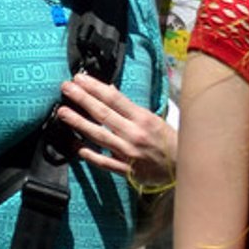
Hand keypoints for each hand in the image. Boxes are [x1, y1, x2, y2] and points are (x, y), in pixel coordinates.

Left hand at [58, 73, 176, 188]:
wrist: (185, 168)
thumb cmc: (170, 141)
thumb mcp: (155, 119)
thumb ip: (131, 108)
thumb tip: (110, 91)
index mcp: (143, 118)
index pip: (114, 98)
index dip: (94, 87)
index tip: (79, 78)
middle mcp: (134, 134)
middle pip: (103, 113)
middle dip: (82, 99)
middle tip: (65, 88)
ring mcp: (129, 153)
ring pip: (99, 136)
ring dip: (79, 123)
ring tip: (63, 112)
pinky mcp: (128, 170)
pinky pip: (106, 162)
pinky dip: (92, 156)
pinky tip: (78, 148)